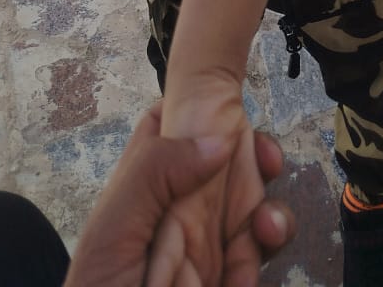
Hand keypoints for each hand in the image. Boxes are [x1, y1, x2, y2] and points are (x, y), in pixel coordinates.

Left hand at [64, 104, 292, 286]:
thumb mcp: (114, 232)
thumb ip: (155, 174)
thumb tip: (213, 136)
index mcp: (141, 194)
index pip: (166, 132)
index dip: (197, 113)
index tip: (232, 113)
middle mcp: (174, 217)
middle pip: (222, 167)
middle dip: (252, 162)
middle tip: (268, 162)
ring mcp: (202, 254)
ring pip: (247, 212)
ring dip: (268, 210)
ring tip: (269, 228)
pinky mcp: (226, 282)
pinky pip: (255, 259)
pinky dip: (268, 250)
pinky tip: (262, 256)